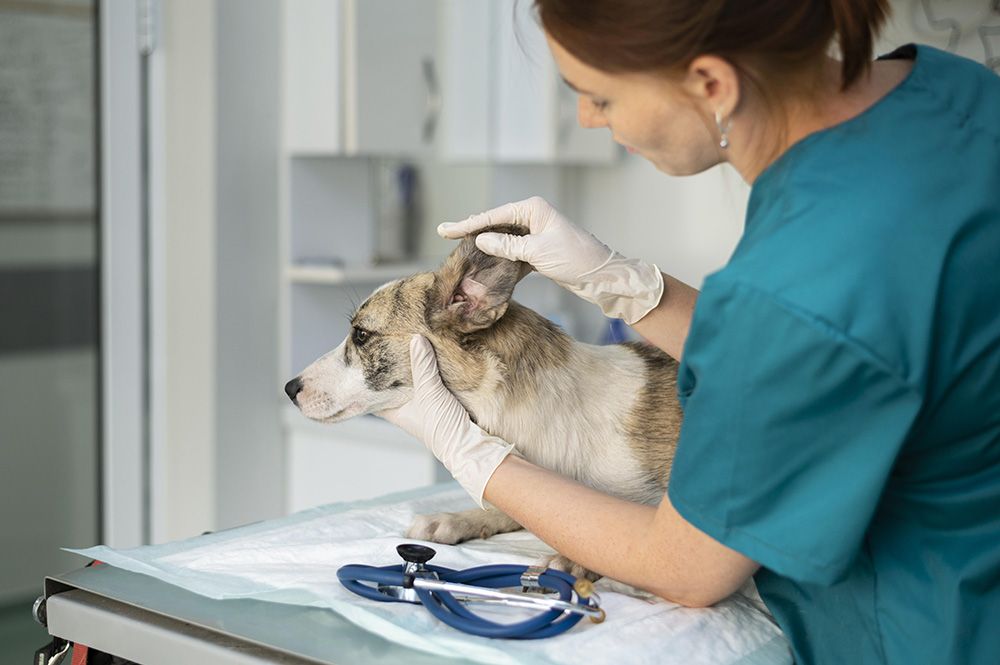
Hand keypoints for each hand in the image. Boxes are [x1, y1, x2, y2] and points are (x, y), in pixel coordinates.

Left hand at [377, 335, 513, 507]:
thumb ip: (422, 366)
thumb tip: (416, 340)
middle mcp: (407, 410)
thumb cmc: (442, 427)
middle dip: (393, 369)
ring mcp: (425, 407)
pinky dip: (432, 373)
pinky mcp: (442, 404)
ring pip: (415, 384)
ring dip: (415, 370)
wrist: (471, 445)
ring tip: (410, 346)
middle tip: (388, 345)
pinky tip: (434, 358)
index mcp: (395, 412)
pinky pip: (433, 385)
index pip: (374, 395)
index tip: (363, 361)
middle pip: (395, 386)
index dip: (367, 380)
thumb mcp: (429, 392)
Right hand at [438, 196, 663, 323]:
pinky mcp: (538, 251)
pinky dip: (499, 260)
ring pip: (502, 239)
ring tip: (460, 251)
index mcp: (532, 209)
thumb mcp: (538, 252)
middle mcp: (532, 217)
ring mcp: (535, 234)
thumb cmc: (575, 259)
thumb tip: (482, 240)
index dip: (468, 224)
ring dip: (484, 247)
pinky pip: (512, 253)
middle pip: (495, 224)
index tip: (445, 229)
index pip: (493, 215)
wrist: (602, 277)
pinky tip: (484, 266)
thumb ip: (508, 246)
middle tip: (445, 235)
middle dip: (472, 231)